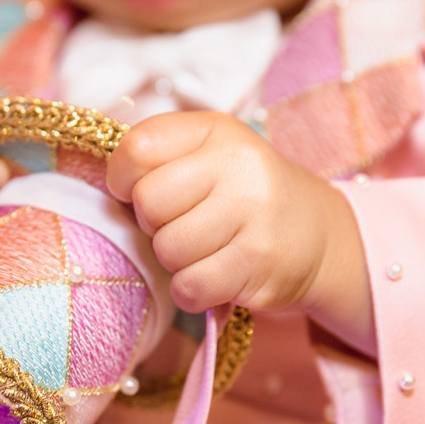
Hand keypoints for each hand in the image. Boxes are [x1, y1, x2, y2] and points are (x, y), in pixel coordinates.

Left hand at [106, 111, 374, 351]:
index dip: (123, 179)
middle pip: (148, 203)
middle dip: (154, 225)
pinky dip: (191, 291)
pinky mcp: (259, 263)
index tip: (139, 192)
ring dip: (176, 261)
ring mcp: (253, 215)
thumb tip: (105, 188)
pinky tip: (212, 278)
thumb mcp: (211, 156)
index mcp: (216, 132)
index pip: (136, 148)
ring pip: (167, 249)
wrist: (319, 236)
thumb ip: (159, 159)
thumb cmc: (245, 196)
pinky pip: (190, 286)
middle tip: (183, 226)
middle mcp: (239, 166)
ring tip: (205, 251)